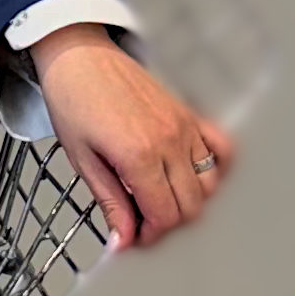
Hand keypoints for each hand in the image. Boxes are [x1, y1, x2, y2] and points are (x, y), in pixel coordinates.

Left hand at [28, 25, 235, 253]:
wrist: (80, 55)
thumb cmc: (73, 100)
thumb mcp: (82, 159)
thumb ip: (110, 202)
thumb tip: (123, 240)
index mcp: (139, 155)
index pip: (164, 216)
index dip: (149, 236)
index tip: (133, 238)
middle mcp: (170, 141)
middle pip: (190, 206)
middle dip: (166, 224)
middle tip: (140, 224)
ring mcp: (185, 126)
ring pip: (208, 184)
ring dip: (187, 201)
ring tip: (158, 200)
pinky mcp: (190, 114)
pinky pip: (221, 148)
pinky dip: (215, 169)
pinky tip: (190, 176)